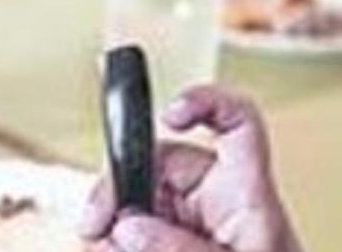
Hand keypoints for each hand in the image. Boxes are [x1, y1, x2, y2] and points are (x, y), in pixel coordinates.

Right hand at [79, 86, 303, 251]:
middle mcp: (218, 203)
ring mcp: (193, 229)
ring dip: (111, 234)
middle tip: (95, 228)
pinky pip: (130, 241)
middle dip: (119, 193)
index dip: (206, 102)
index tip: (169, 114)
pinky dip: (113, 249)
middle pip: (158, 167)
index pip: (237, 124)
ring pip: (135, 209)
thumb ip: (181, 250)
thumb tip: (128, 227)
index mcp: (246, 194)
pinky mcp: (170, 249)